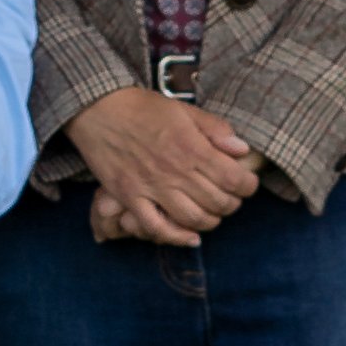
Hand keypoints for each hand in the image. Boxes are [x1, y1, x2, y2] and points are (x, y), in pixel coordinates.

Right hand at [66, 86, 259, 246]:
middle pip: (218, 203)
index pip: (234, 179)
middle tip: (231, 198)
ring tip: (213, 213)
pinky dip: (176, 236)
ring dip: (210, 221)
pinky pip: (156, 227)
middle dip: (232, 203)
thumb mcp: (185, 109)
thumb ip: (216, 129)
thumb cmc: (142, 107)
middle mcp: (174, 171)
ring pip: (192, 219)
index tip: (247, 183)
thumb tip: (242, 149)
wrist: (98, 108)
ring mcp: (151, 187)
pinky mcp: (129, 197)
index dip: (248, 185)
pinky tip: (190, 237)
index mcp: (191, 147)